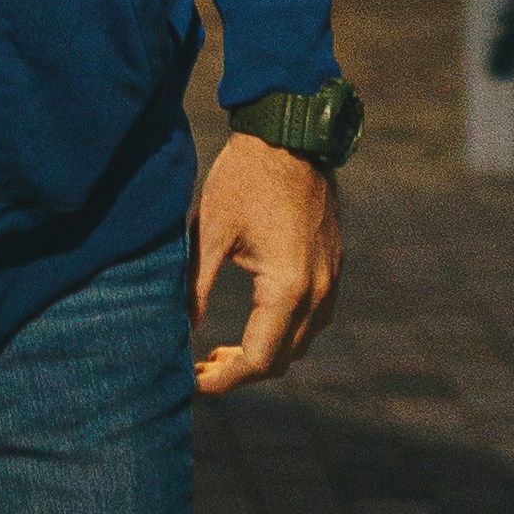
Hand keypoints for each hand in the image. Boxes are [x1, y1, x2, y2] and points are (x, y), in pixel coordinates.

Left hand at [191, 132, 341, 397]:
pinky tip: (253, 321)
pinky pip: (313, 318)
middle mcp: (317, 291)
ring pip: (300, 343)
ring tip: (220, 350)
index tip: (191, 380)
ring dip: (264, 353)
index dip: (223, 379)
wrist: (291, 133)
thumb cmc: (246, 177)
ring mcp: (330, 279)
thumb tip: (181, 330)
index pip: (258, 359)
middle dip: (240, 371)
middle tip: (199, 365)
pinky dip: (284, 331)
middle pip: (281, 360)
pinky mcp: (332, 266)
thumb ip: (194, 286)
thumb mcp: (209, 230)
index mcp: (287, 287)